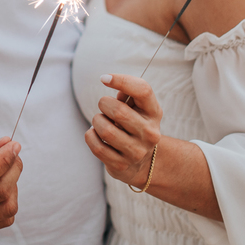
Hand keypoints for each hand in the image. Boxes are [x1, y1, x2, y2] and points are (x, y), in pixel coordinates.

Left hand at [84, 74, 162, 188]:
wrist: (143, 162)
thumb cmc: (134, 125)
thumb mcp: (138, 108)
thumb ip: (127, 92)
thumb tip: (110, 79)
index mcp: (154, 113)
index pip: (143, 90)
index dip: (121, 80)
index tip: (104, 78)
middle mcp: (149, 133)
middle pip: (119, 111)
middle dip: (104, 104)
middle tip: (104, 106)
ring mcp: (136, 152)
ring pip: (106, 130)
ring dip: (97, 121)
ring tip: (101, 122)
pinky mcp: (121, 166)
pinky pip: (97, 147)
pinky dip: (90, 136)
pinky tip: (95, 134)